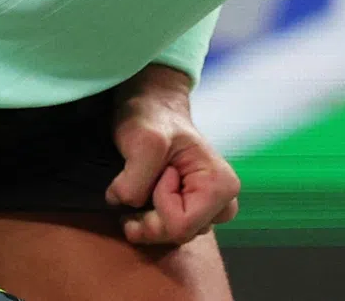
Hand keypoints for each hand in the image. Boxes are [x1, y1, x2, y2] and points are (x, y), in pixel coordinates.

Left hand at [105, 64, 239, 245]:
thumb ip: (135, 179)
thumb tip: (121, 204)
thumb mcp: (144, 140)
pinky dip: (148, 220)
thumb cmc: (152, 116)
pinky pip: (167, 231)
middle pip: (178, 236)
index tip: (157, 172)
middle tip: (137, 182)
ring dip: (147, 219)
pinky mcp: (193, 209)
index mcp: (222, 185)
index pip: (181, 225)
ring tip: (140, 185)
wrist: (150, 106)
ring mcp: (208, 208)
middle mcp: (223, 202)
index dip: (158, 205)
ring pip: (171, 236)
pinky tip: (140, 198)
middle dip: (149, 218)